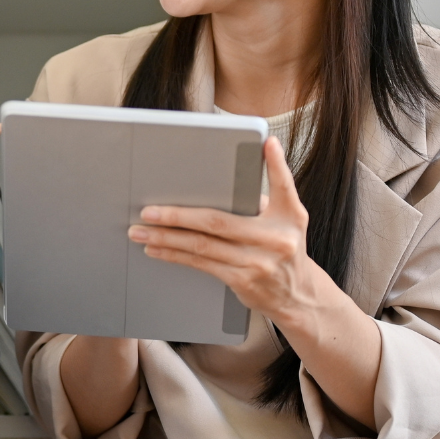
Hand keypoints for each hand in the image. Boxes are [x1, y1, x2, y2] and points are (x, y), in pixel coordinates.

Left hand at [125, 136, 332, 328]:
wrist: (298, 295)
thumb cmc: (283, 249)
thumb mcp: (288, 219)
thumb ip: (266, 196)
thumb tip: (228, 175)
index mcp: (288, 216)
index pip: (283, 185)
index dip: (276, 163)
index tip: (266, 143)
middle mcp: (275, 239)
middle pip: (217, 222)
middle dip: (177, 215)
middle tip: (148, 211)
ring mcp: (257, 262)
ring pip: (202, 245)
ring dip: (166, 238)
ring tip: (141, 231)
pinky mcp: (243, 281)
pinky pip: (201, 264)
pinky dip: (175, 255)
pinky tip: (157, 249)